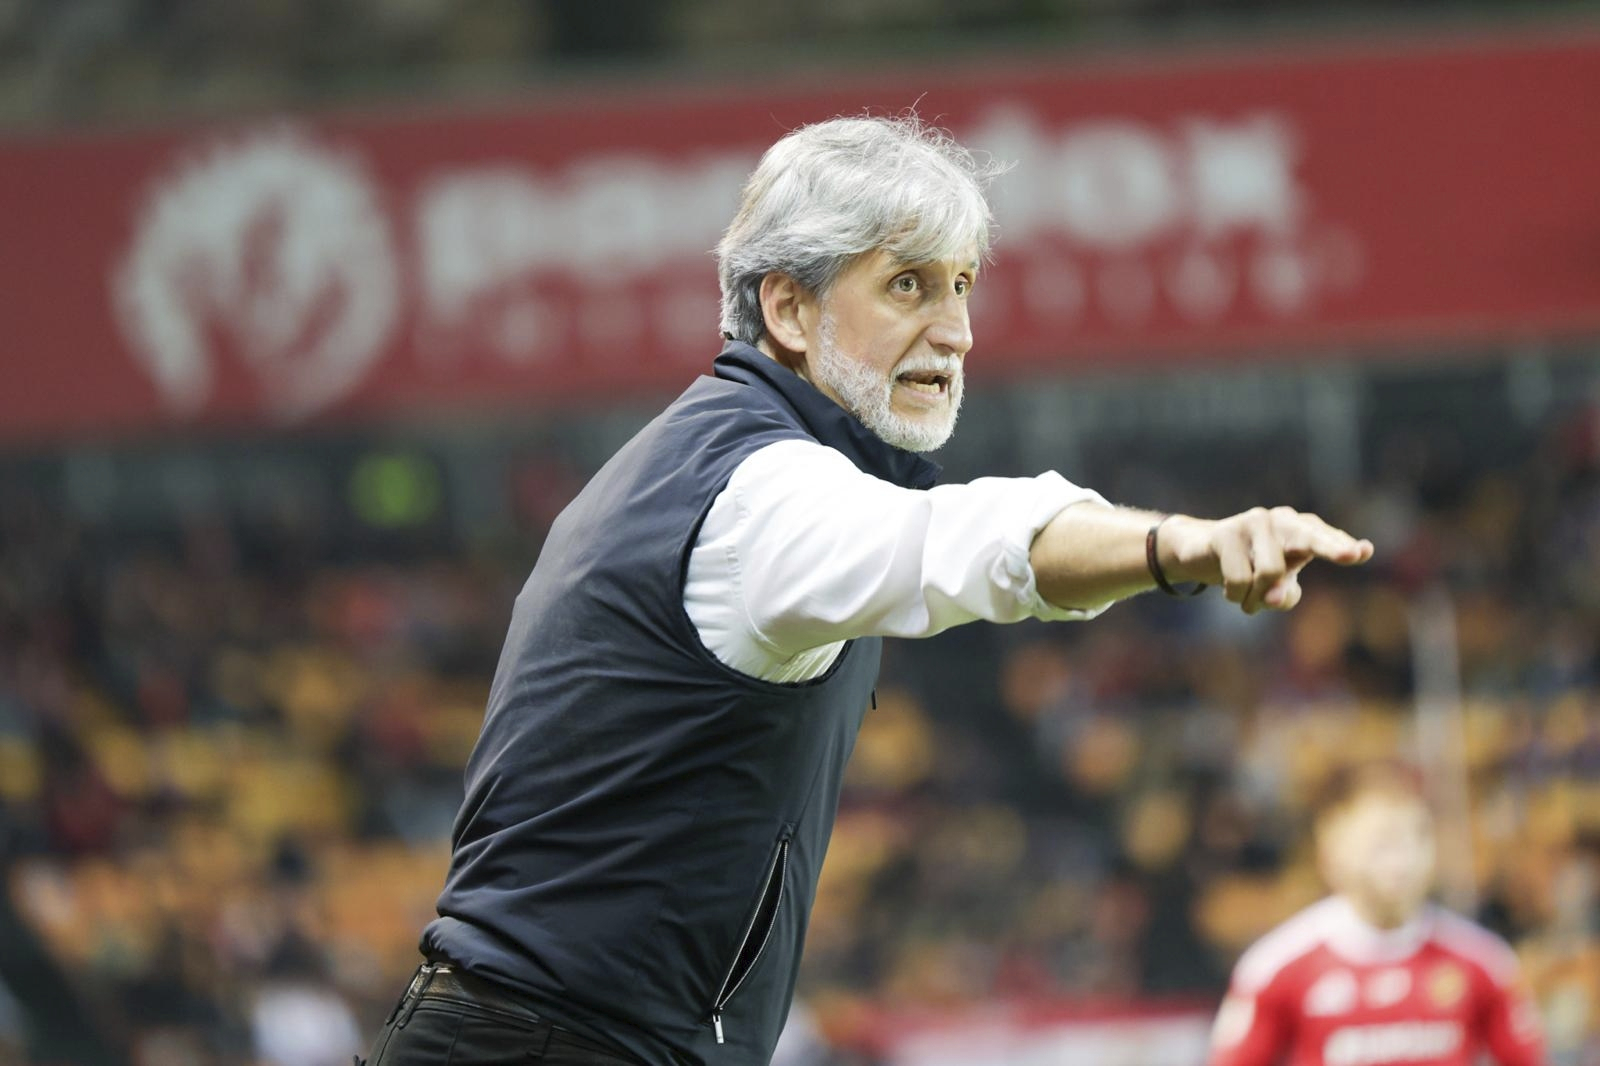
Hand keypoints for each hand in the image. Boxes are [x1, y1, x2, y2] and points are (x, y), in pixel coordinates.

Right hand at [1160, 508, 1372, 613]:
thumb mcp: (1273, 587)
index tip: (1364, 552)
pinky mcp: (1225, 533)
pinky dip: (1235, 595)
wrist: (1199, 552)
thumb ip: (1284, 595)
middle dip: (1331, 547)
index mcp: (1300, 530)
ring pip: (1270, 573)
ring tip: (1246, 600)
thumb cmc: (1249, 569)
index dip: (1342, 546)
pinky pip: (1239, 578)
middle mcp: (1281, 520)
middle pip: (1309, 538)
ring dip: (1256, 598)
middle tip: (1351, 555)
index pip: (1324, 538)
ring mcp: (1252, 523)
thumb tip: (1273, 597)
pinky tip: (1227, 590)